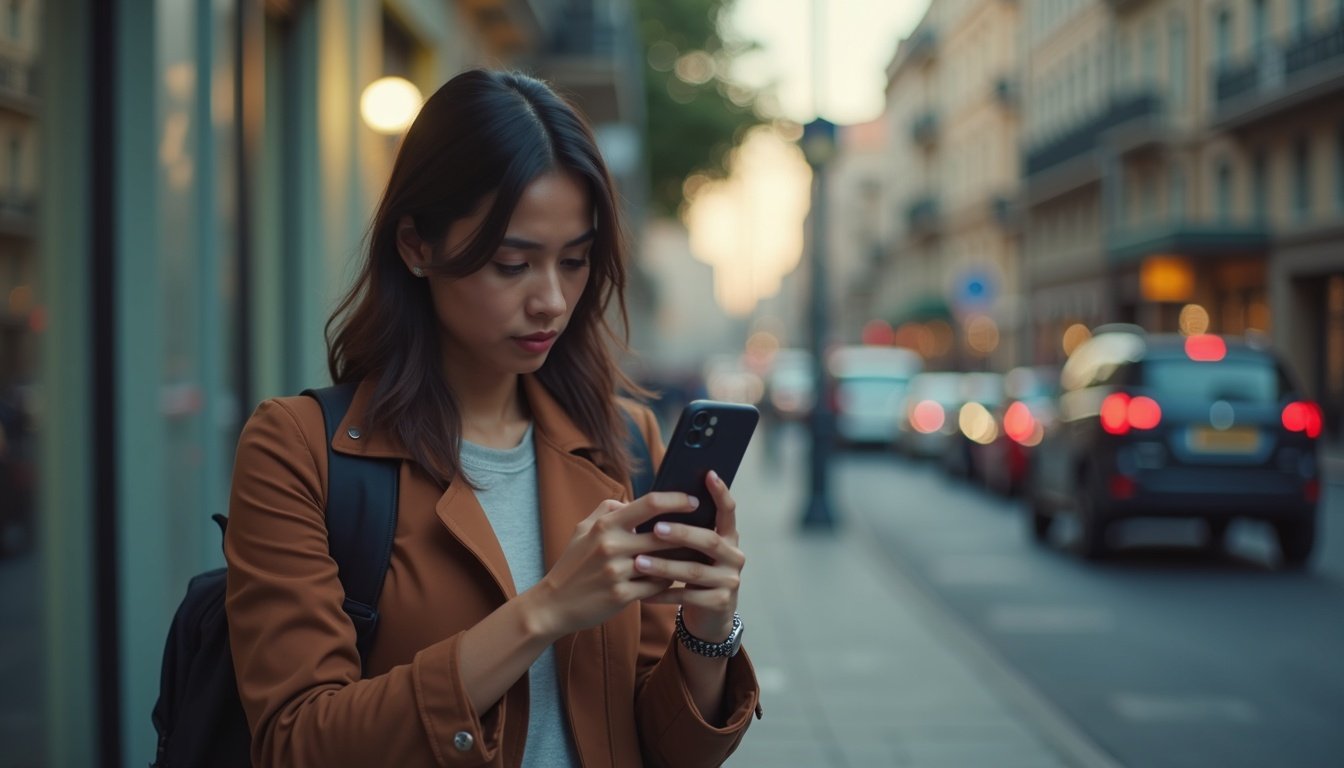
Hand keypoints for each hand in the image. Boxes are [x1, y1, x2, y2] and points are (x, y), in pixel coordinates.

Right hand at [528, 492, 701, 639]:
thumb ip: (606, 510)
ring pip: (664, 562)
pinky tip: (673, 578)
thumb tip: (630, 500)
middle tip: (705, 530)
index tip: (693, 501)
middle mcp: (612, 546)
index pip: (649, 504)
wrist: (554, 604)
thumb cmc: (572, 563)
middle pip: (664, 534)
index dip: (676, 500)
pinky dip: (668, 582)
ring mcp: (617, 572)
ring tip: (696, 554)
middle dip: (689, 532)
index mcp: (606, 525)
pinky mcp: (621, 596)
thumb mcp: (582, 529)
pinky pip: (657, 586)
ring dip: (682, 559)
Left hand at [635, 471, 743, 641]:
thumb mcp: (696, 552)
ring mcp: (729, 581)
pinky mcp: (719, 603)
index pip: (728, 511)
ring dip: (664, 566)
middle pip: (709, 541)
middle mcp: (734, 556)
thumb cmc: (695, 574)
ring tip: (638, 562)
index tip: (709, 474)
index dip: (721, 493)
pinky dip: (662, 593)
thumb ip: (687, 530)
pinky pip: (686, 596)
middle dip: (681, 533)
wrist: (710, 618)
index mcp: (729, 538)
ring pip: (694, 571)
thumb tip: (656, 501)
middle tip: (655, 528)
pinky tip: (642, 592)